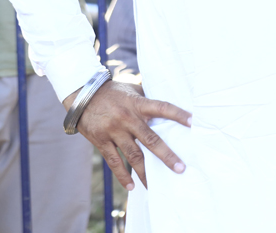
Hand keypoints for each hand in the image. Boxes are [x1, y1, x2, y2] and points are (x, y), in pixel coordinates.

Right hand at [69, 81, 190, 191]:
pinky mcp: (101, 141)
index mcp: (137, 103)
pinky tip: (132, 186)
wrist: (82, 94)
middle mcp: (127, 118)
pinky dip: (123, 176)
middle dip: (166, 155)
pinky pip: (114, 162)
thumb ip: (147, 99)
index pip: (161, 107)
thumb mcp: (131, 90)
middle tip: (180, 168)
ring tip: (156, 185)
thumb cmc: (112, 92)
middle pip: (150, 139)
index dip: (177, 114)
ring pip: (133, 156)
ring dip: (146, 172)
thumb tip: (168, 101)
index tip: (193, 122)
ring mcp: (113, 130)